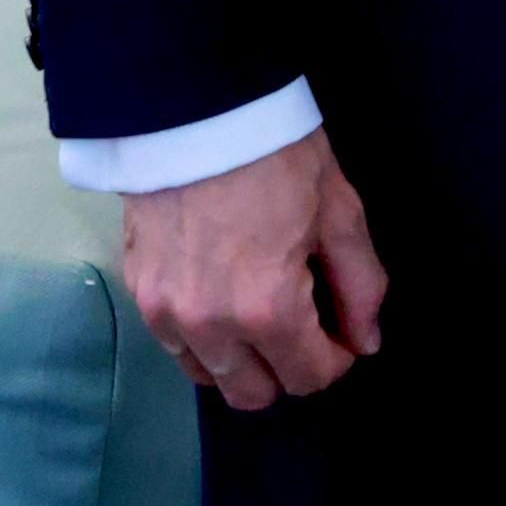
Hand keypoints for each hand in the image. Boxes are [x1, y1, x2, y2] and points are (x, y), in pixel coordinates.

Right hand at [117, 129, 386, 409]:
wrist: (197, 111)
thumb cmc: (278, 156)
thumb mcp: (340, 214)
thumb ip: (361, 286)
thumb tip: (366, 341)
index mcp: (267, 309)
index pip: (307, 377)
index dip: (336, 360)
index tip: (343, 332)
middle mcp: (210, 326)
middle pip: (255, 394)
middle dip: (290, 370)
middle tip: (309, 326)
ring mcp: (165, 313)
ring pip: (210, 377)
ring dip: (244, 361)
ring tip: (265, 312)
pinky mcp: (139, 293)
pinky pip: (176, 346)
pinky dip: (206, 340)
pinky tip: (226, 300)